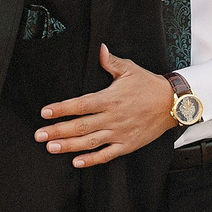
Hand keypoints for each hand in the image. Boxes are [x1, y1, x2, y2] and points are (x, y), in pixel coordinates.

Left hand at [36, 45, 174, 167]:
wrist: (172, 104)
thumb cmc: (149, 85)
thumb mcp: (130, 69)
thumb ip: (111, 62)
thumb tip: (100, 49)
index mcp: (110, 98)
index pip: (81, 104)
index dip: (62, 108)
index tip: (46, 112)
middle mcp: (113, 117)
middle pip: (81, 126)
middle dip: (58, 130)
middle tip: (39, 134)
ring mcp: (119, 133)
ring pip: (90, 142)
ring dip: (69, 145)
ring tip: (51, 147)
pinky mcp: (127, 144)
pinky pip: (107, 155)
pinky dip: (92, 160)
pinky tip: (77, 162)